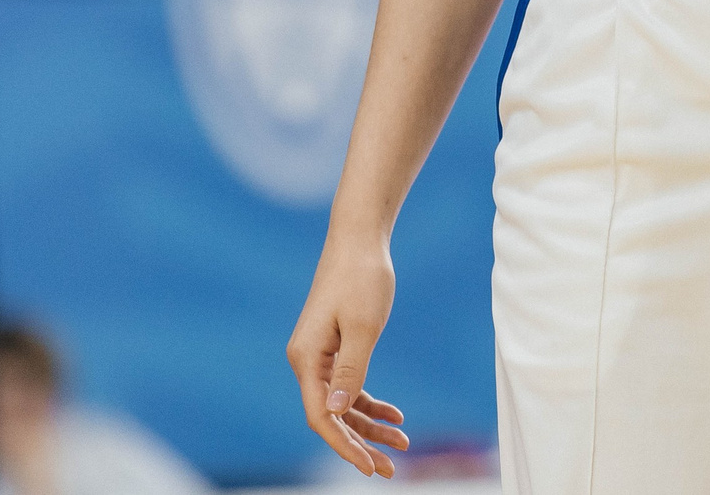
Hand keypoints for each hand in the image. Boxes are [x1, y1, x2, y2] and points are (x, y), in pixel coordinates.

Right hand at [286, 225, 412, 477]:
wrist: (360, 239)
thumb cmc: (363, 277)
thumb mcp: (363, 326)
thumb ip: (351, 370)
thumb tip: (337, 413)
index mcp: (306, 358)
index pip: (322, 416)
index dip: (345, 446)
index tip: (370, 467)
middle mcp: (306, 361)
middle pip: (332, 417)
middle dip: (360, 445)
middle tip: (391, 469)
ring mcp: (319, 356)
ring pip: (343, 405)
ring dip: (369, 427)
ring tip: (402, 444)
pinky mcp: (334, 348)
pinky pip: (349, 386)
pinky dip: (370, 403)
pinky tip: (395, 416)